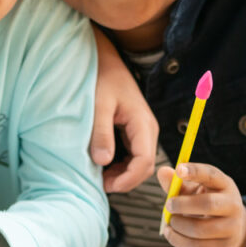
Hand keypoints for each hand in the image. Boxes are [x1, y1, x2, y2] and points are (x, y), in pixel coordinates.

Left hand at [91, 29, 158, 191]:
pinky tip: (101, 165)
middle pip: (144, 166)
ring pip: (138, 162)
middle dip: (124, 180)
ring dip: (121, 173)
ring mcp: (142, 130)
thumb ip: (101, 132)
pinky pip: (132, 154)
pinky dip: (119, 164)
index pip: (144, 162)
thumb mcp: (97, 105)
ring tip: (97, 176)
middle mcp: (147, 129)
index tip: (105, 186)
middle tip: (98, 184)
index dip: (127, 179)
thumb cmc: (100, 78)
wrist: (104, 60)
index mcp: (142, 123)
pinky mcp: (134, 130)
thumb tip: (103, 162)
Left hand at [158, 163, 245, 246]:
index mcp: (224, 185)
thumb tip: (161, 171)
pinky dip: (178, 240)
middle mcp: (233, 205)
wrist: (228, 229)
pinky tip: (171, 233)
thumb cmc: (204, 202)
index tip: (179, 169)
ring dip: (178, 225)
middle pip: (208, 204)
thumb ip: (176, 182)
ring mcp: (232, 229)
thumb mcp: (193, 189)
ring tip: (170, 221)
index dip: (195, 171)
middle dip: (183, 205)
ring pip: (200, 229)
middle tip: (168, 205)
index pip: (211, 175)